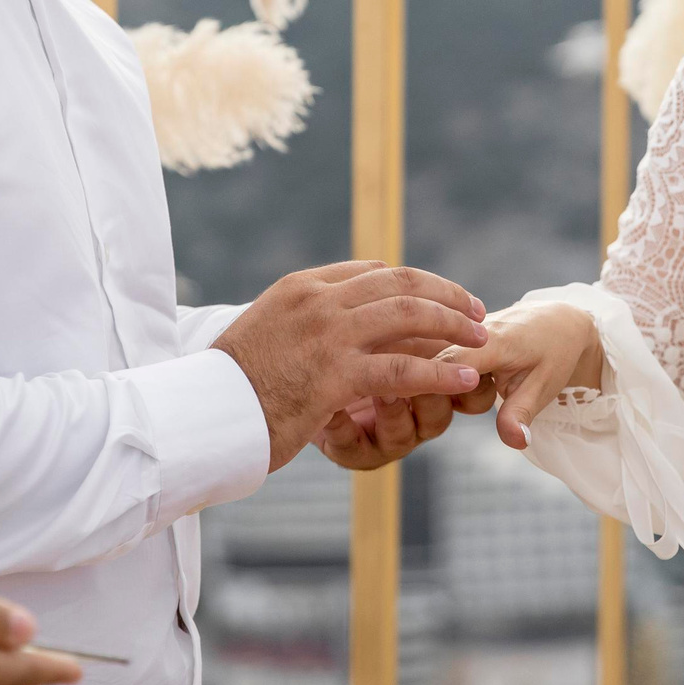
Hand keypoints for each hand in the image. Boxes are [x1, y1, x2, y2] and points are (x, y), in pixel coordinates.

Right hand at [214, 262, 488, 470]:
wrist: (202, 412)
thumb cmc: (229, 384)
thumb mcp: (264, 333)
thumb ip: (299, 321)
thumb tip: (324, 326)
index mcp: (302, 287)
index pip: (372, 272)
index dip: (413, 283)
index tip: (438, 297)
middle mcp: (319, 301)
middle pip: (400, 283)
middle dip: (446, 294)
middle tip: (476, 311)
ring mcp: (329, 335)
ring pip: (411, 315)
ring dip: (454, 326)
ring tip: (481, 340)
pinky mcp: (337, 376)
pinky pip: (403, 369)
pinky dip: (441, 372)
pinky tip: (464, 378)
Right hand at [437, 305, 602, 450]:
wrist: (557, 321)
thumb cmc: (553, 353)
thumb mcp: (543, 387)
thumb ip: (520, 414)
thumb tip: (515, 442)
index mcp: (491, 340)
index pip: (446, 365)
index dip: (442, 391)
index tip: (460, 405)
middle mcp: (465, 328)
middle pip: (432, 368)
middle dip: (447, 392)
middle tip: (485, 391)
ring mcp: (455, 328)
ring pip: (431, 364)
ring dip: (448, 382)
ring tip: (484, 382)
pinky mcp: (450, 332)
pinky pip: (432, 358)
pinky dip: (447, 374)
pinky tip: (474, 375)